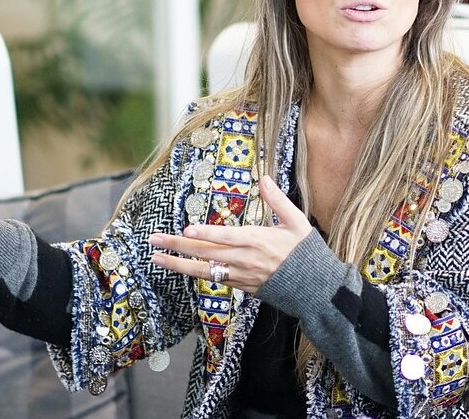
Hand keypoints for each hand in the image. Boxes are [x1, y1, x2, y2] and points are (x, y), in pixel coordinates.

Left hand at [148, 176, 311, 293]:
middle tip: (154, 239)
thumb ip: (277, 200)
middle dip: (178, 246)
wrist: (314, 288)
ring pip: (204, 270)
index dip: (206, 233)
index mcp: (257, 240)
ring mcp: (241, 275)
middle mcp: (244, 259)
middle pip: (206, 252)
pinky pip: (214, 279)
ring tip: (156, 257)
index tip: (187, 229)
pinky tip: (180, 267)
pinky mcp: (241, 286)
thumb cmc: (305, 252)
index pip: (226, 237)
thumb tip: (264, 178)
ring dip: (178, 264)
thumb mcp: (296, 222)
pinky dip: (196, 273)